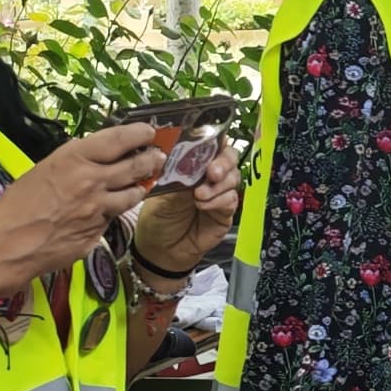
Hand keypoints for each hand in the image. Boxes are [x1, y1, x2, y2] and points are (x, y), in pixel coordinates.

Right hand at [0, 124, 161, 295]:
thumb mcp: (42, 169)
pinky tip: (109, 210)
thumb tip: (90, 152)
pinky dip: (113, 212)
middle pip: (136, 166)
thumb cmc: (16, 205)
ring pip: (133, 195)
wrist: (8, 245)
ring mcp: (100, 209)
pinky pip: (112, 218)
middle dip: (152, 159)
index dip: (140, 133)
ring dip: (139, 187)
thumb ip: (71, 159)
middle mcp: (93, 182)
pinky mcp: (98, 232)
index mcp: (75, 159)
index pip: (120, 139)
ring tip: (142, 183)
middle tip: (158, 156)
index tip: (149, 132)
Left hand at [132, 146, 241, 275]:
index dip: (213, 139)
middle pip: (228, 156)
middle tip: (212, 172)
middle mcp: (208, 174)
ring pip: (233, 177)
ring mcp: (219, 191)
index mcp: (191, 164)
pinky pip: (231, 199)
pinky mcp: (225, 210)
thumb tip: (191, 162)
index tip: (211, 143)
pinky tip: (203, 206)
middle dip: (222, 162)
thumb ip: (180, 177)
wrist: (160, 251)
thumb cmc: (157, 218)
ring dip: (218, 185)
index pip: (208, 144)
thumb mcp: (162, 194)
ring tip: (199, 196)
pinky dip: (219, 200)